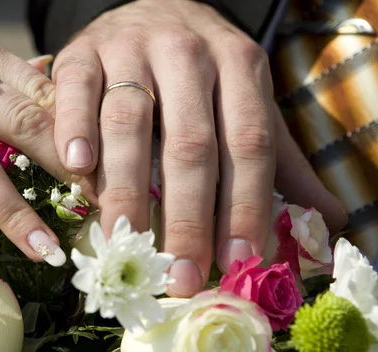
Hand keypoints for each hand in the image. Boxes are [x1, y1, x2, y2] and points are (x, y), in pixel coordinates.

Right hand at [51, 0, 346, 293]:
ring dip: (126, 187)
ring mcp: (130, 48)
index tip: (235, 262)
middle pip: (190, 142)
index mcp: (239, 66)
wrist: (150, 11)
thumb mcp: (248, 103)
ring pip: (130, 122)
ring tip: (125, 240)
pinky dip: (74, 129)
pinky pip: (77, 91)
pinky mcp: (82, 52)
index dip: (244, 205)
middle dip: (187, 216)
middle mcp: (188, 52)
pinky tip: (76, 170)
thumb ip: (280, 160)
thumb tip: (326, 221)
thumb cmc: (201, 76)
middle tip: (179, 274)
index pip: (249, 143)